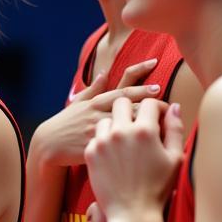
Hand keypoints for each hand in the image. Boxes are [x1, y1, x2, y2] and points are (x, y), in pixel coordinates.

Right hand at [34, 59, 163, 168]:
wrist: (49, 145)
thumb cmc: (66, 123)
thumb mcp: (79, 103)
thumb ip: (95, 89)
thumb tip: (106, 73)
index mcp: (97, 101)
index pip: (124, 89)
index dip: (142, 84)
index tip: (158, 83)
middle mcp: (99, 114)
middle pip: (132, 106)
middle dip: (153, 106)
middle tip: (172, 107)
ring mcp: (99, 131)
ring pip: (129, 125)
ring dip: (148, 125)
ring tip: (166, 126)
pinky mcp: (98, 147)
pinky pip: (121, 146)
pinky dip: (136, 145)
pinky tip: (151, 147)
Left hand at [85, 99, 184, 220]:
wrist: (132, 212)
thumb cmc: (158, 187)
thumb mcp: (175, 158)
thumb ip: (175, 129)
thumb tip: (173, 107)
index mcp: (144, 131)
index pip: (148, 103)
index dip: (155, 108)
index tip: (157, 116)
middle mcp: (121, 131)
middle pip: (123, 102)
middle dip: (132, 109)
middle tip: (137, 123)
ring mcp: (103, 141)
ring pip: (106, 118)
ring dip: (115, 124)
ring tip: (124, 140)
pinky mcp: (90, 152)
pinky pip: (96, 136)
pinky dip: (105, 140)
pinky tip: (113, 154)